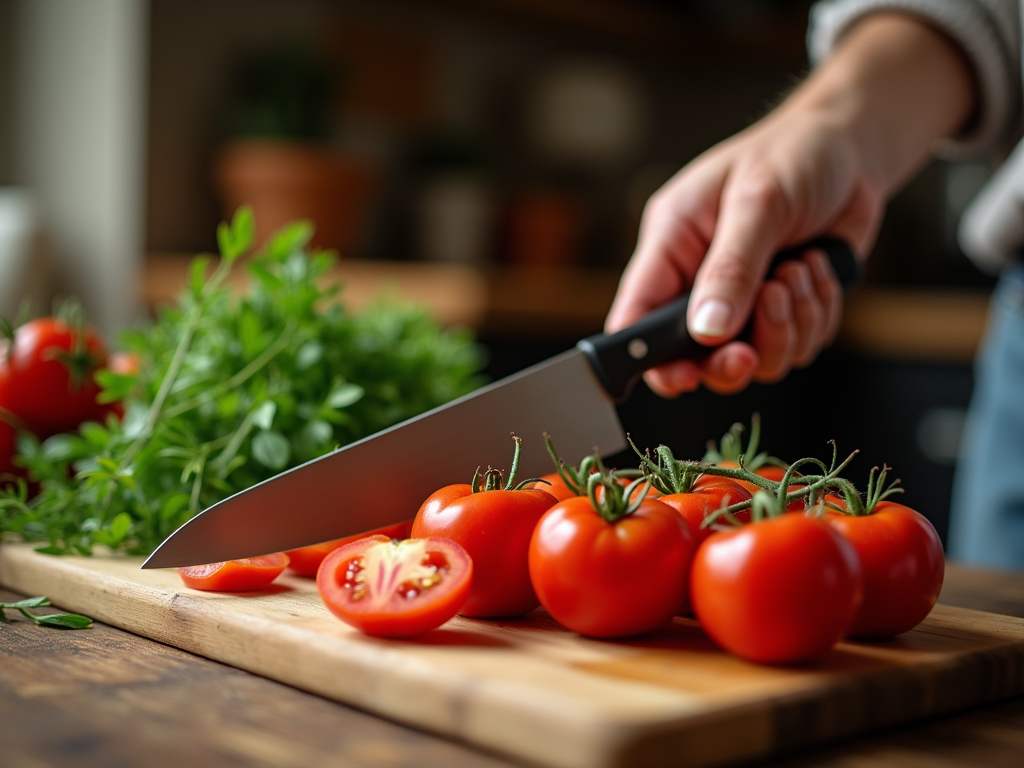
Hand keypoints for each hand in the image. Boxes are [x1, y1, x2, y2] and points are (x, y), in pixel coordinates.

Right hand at [605, 12, 973, 396]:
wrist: (853, 148)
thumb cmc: (794, 154)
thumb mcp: (758, 202)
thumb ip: (731, 268)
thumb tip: (707, 330)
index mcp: (671, 247)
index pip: (637, 317)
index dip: (649, 359)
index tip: (682, 378)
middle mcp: (700, 280)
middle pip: (698, 357)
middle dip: (732, 357)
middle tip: (751, 348)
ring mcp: (744, 300)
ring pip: (756, 358)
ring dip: (787, 326)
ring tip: (798, 269)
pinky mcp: (785, 309)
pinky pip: (797, 346)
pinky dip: (816, 315)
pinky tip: (818, 269)